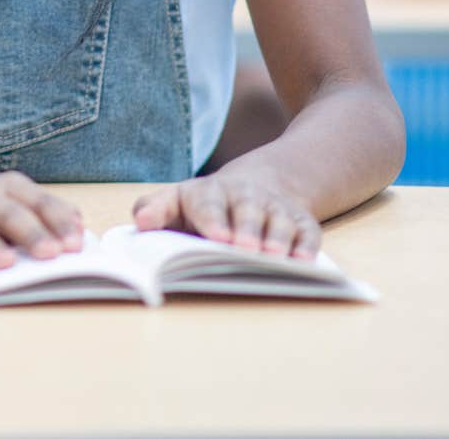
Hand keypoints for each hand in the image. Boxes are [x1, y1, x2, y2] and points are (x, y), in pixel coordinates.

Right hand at [0, 159, 83, 271]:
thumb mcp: (8, 198)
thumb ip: (42, 210)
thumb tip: (79, 227)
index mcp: (5, 187)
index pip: (36, 201)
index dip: (56, 221)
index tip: (75, 244)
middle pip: (6, 212)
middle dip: (30, 233)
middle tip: (50, 255)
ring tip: (6, 264)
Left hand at [132, 171, 320, 258]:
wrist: (255, 186)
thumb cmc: (205, 206)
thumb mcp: (177, 202)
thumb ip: (155, 210)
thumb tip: (140, 221)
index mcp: (209, 191)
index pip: (207, 203)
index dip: (212, 219)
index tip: (216, 237)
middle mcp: (244, 196)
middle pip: (246, 209)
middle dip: (246, 228)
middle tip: (244, 249)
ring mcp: (274, 207)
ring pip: (278, 220)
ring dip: (277, 238)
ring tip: (275, 258)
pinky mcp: (301, 221)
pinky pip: (308, 232)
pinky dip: (307, 246)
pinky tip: (306, 262)